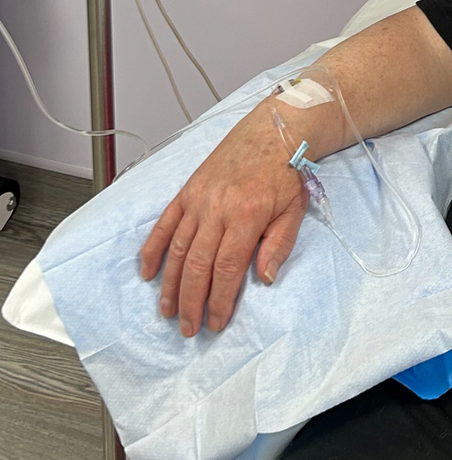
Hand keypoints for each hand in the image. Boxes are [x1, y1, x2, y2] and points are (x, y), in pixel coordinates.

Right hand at [139, 106, 307, 336]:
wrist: (273, 131)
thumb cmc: (287, 171)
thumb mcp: (295, 209)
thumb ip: (279, 244)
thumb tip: (265, 279)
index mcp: (247, 215)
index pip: (228, 269)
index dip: (220, 300)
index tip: (216, 323)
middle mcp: (217, 209)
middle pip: (197, 265)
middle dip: (191, 301)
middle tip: (189, 328)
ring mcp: (198, 200)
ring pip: (177, 249)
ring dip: (170, 284)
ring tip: (168, 311)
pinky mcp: (187, 192)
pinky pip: (164, 225)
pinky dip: (153, 250)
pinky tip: (147, 273)